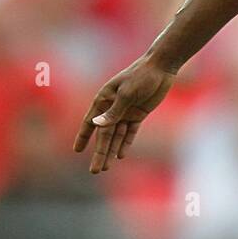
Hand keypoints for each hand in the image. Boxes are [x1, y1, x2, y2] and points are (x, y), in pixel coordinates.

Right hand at [73, 55, 177, 173]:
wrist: (161, 67)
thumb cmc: (141, 75)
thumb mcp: (127, 93)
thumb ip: (113, 111)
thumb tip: (96, 125)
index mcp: (104, 100)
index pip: (90, 122)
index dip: (83, 137)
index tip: (76, 151)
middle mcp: (112, 107)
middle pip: (104, 135)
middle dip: (99, 153)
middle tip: (95, 171)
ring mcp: (126, 111)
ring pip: (116, 136)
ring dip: (111, 151)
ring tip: (106, 168)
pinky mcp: (138, 114)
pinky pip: (130, 132)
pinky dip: (125, 143)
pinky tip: (120, 155)